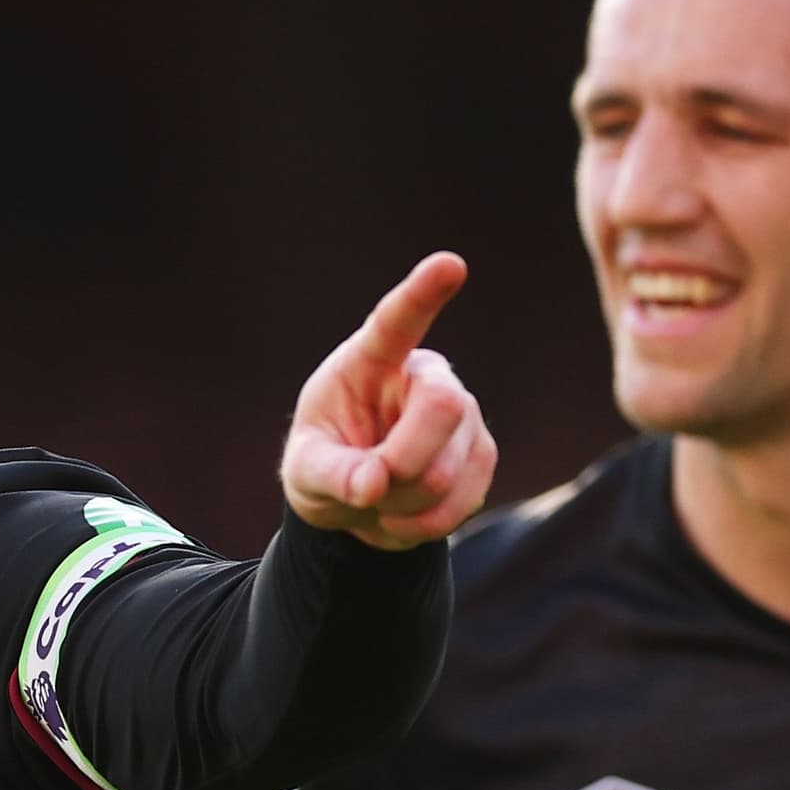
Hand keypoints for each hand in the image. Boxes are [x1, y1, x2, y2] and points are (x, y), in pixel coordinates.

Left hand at [281, 252, 497, 550]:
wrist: (358, 502)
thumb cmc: (325, 466)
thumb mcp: (307, 472)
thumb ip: (332, 475)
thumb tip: (372, 485)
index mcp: (374, 360)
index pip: (399, 321)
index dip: (424, 293)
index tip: (450, 264)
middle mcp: (428, 377)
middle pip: (444, 407)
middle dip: (402, 463)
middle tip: (367, 488)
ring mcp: (465, 416)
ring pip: (448, 470)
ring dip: (402, 504)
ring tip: (377, 499)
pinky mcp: (482, 457)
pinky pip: (460, 503)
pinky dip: (421, 525)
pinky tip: (401, 515)